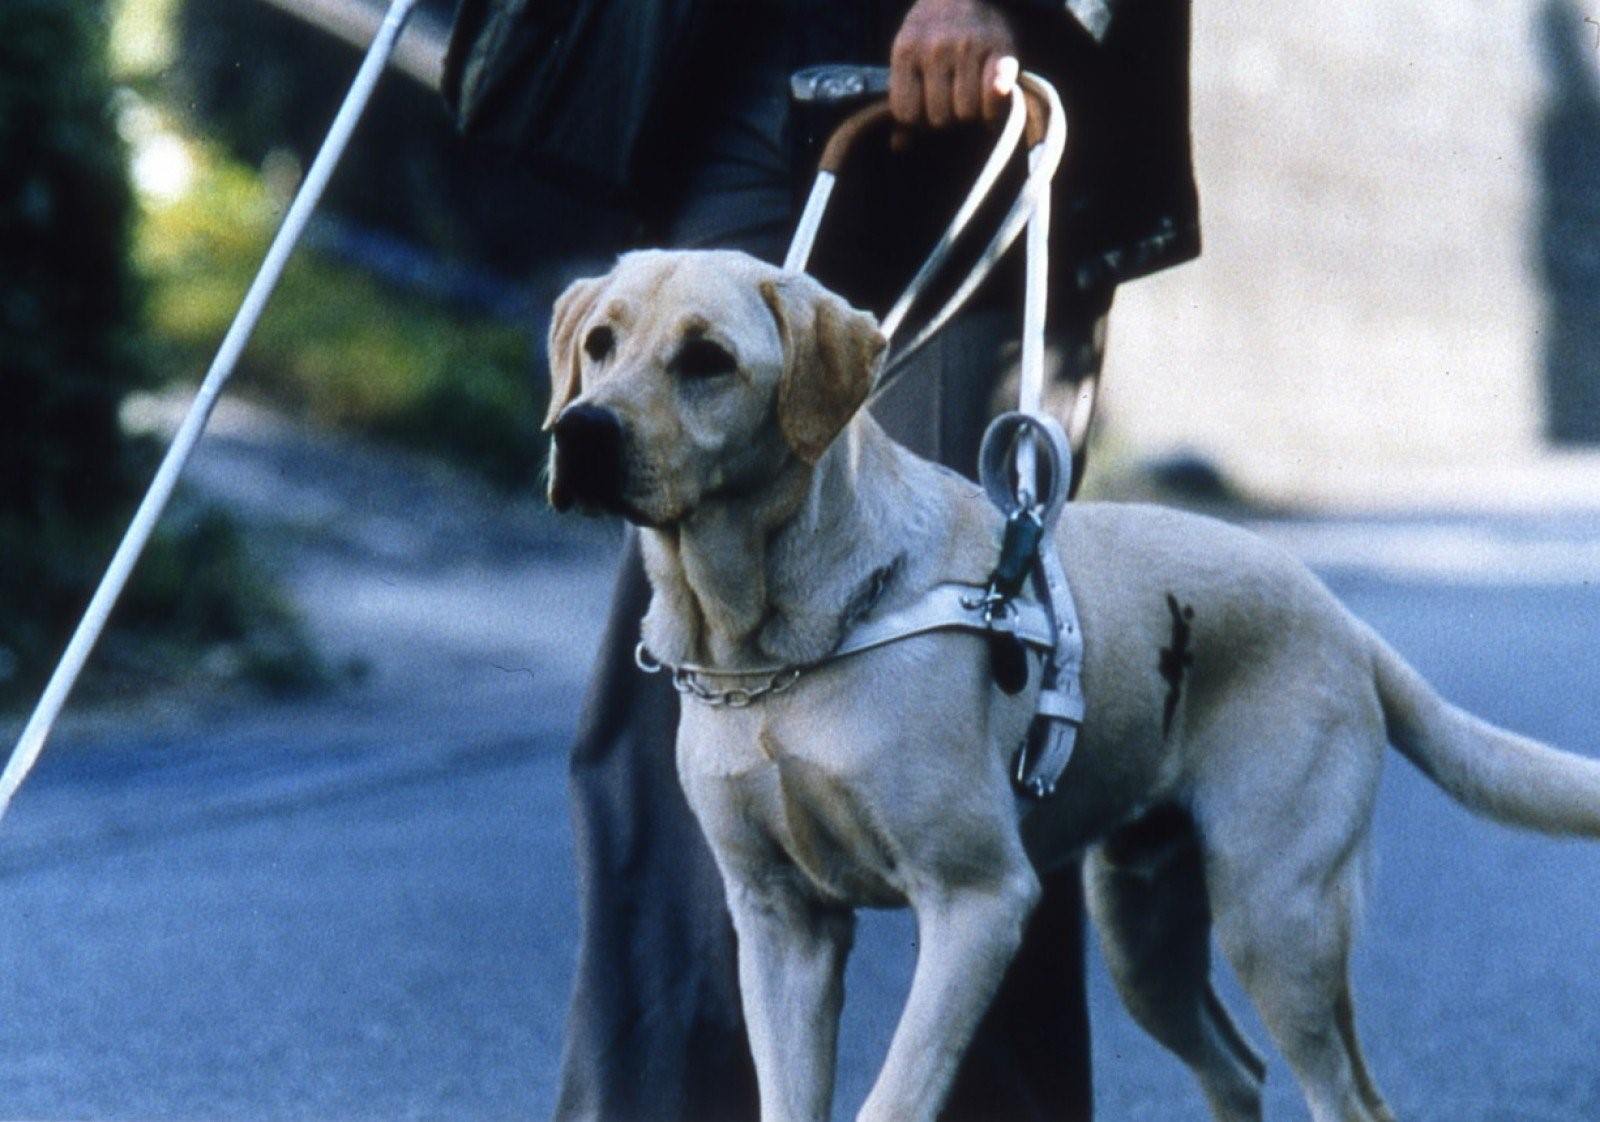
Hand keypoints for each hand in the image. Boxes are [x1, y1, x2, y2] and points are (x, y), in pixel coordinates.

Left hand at [889, 0, 1019, 136]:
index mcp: (906, 50)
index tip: (923, 105)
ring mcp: (970, 46)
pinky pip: (996, 96)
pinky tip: (992, 95)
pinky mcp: (1001, 47)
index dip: (916, 118)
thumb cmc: (930, 34)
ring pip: (968, 112)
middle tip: (950, 98)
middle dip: (945, 115)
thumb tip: (899, 145)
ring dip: (971, 112)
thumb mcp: (907, 57)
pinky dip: (995, 103)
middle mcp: (936, 48)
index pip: (906, 114)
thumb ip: (902, 98)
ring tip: (970, 94)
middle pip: (940, 118)